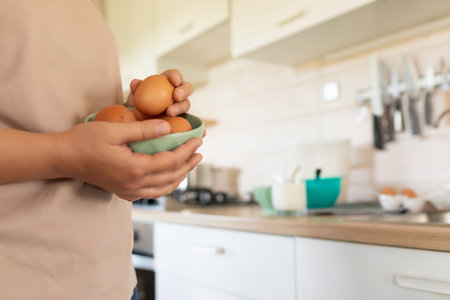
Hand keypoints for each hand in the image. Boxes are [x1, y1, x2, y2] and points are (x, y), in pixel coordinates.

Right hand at [58, 120, 201, 200]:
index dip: (186, 150)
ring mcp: (128, 191)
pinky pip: (150, 193)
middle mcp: (134, 184)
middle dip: (188, 164)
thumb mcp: (114, 130)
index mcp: (134, 168)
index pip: (170, 161)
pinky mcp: (122, 192)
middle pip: (170, 177)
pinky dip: (164, 186)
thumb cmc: (84, 141)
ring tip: (190, 165)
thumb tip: (167, 127)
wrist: (62, 159)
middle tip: (199, 152)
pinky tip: (168, 178)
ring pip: (162, 189)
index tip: (197, 140)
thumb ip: (143, 129)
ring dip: (179, 177)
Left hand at [126, 69, 192, 115]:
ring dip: (180, 107)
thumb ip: (136, 88)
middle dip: (184, 91)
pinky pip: (181, 118)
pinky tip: (169, 121)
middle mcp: (176, 92)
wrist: (140, 119)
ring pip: (186, 104)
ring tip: (170, 112)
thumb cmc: (140, 103)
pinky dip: (176, 118)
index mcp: (167, 81)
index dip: (176, 76)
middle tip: (177, 96)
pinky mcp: (179, 118)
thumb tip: (135, 83)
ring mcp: (179, 105)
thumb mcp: (135, 95)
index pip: (174, 75)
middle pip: (187, 88)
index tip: (174, 81)